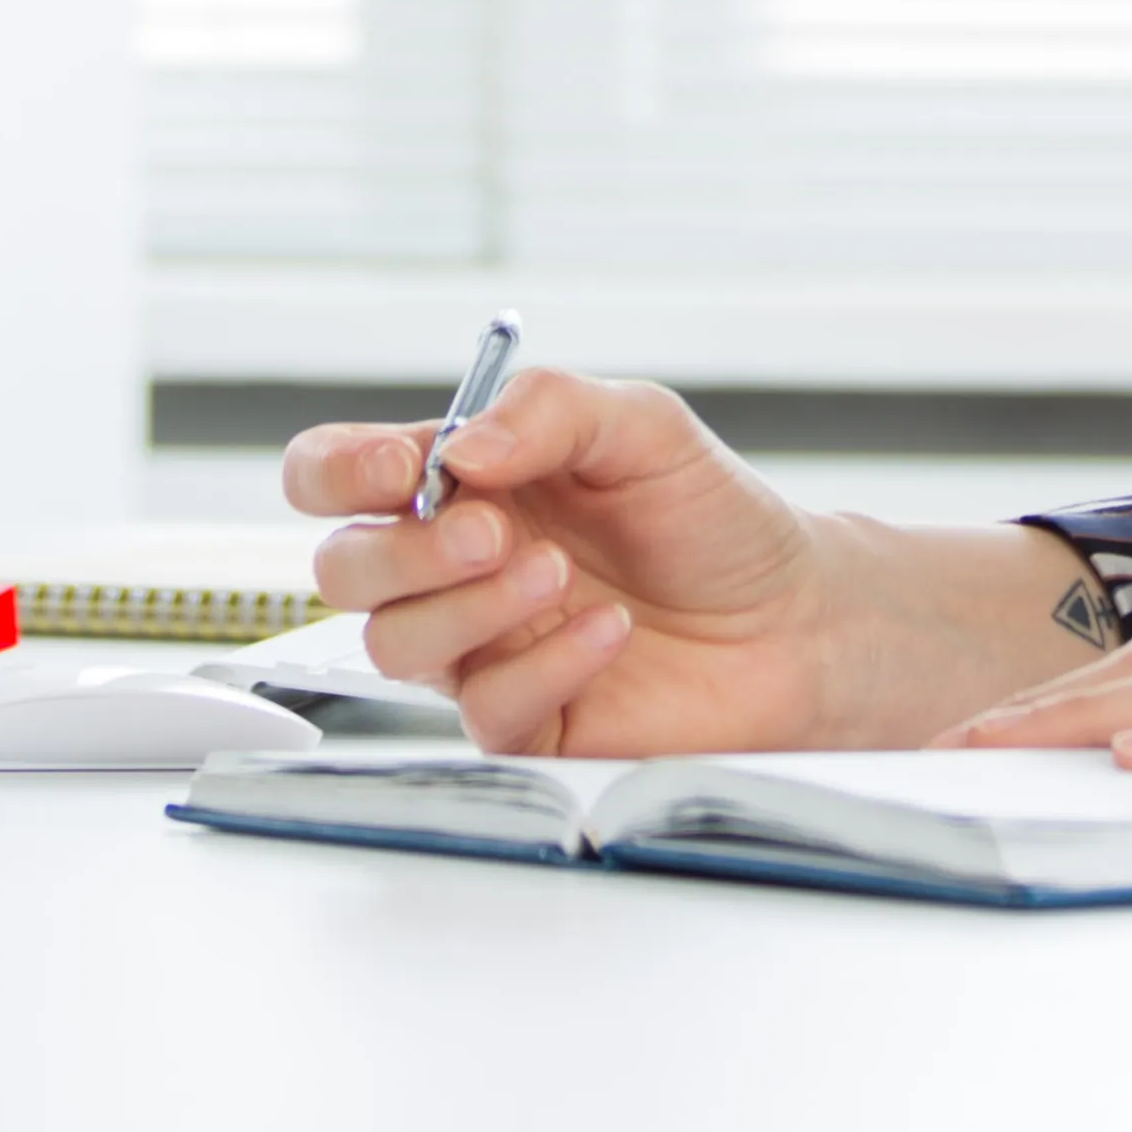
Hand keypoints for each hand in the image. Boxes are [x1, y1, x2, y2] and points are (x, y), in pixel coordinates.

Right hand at [287, 369, 844, 753]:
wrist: (795, 618)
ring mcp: (482, 647)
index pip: (335, 473)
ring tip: (560, 576)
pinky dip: (544, 664)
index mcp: (461, 483)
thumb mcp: (643, 425)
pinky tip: (608, 632)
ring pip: (395, 646)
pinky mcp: (525, 720)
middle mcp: (453, 567)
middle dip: (405, 550)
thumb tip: (457, 451)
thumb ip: (547, 411)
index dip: (337, 472)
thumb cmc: (710, 519)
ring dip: (470, 608)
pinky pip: (484, 708)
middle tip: (495, 532)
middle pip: (342, 569)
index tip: (398, 468)